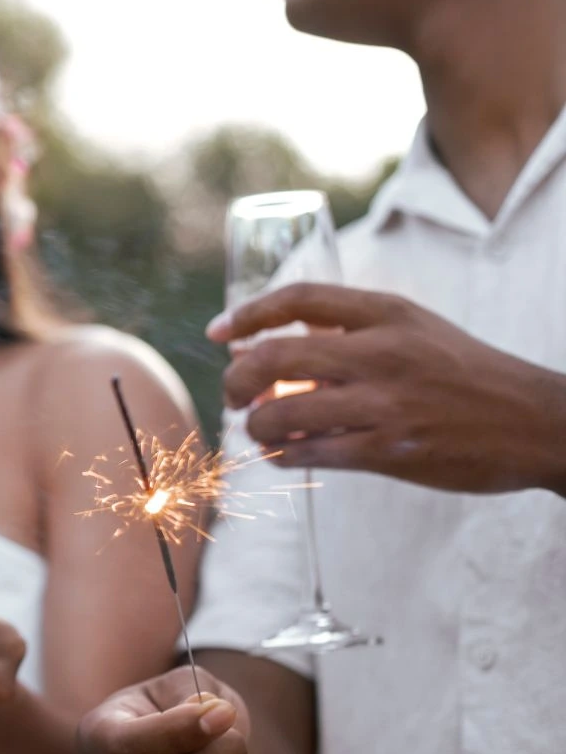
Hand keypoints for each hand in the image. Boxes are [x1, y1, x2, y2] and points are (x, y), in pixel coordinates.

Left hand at [212, 283, 565, 494]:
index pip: (297, 300)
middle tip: (235, 393)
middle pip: (273, 358)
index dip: (248, 315)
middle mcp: (381, 353)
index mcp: (387, 314)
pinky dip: (282, 454)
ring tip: (258, 428)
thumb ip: (351, 329)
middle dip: (237, 381)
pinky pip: (309, 453)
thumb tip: (274, 342)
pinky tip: (281, 453)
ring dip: (255, 425)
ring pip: (281, 414)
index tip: (220, 333)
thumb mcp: (415, 329)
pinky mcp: (388, 451)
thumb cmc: (465, 372)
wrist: (535, 422)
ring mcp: (384, 404)